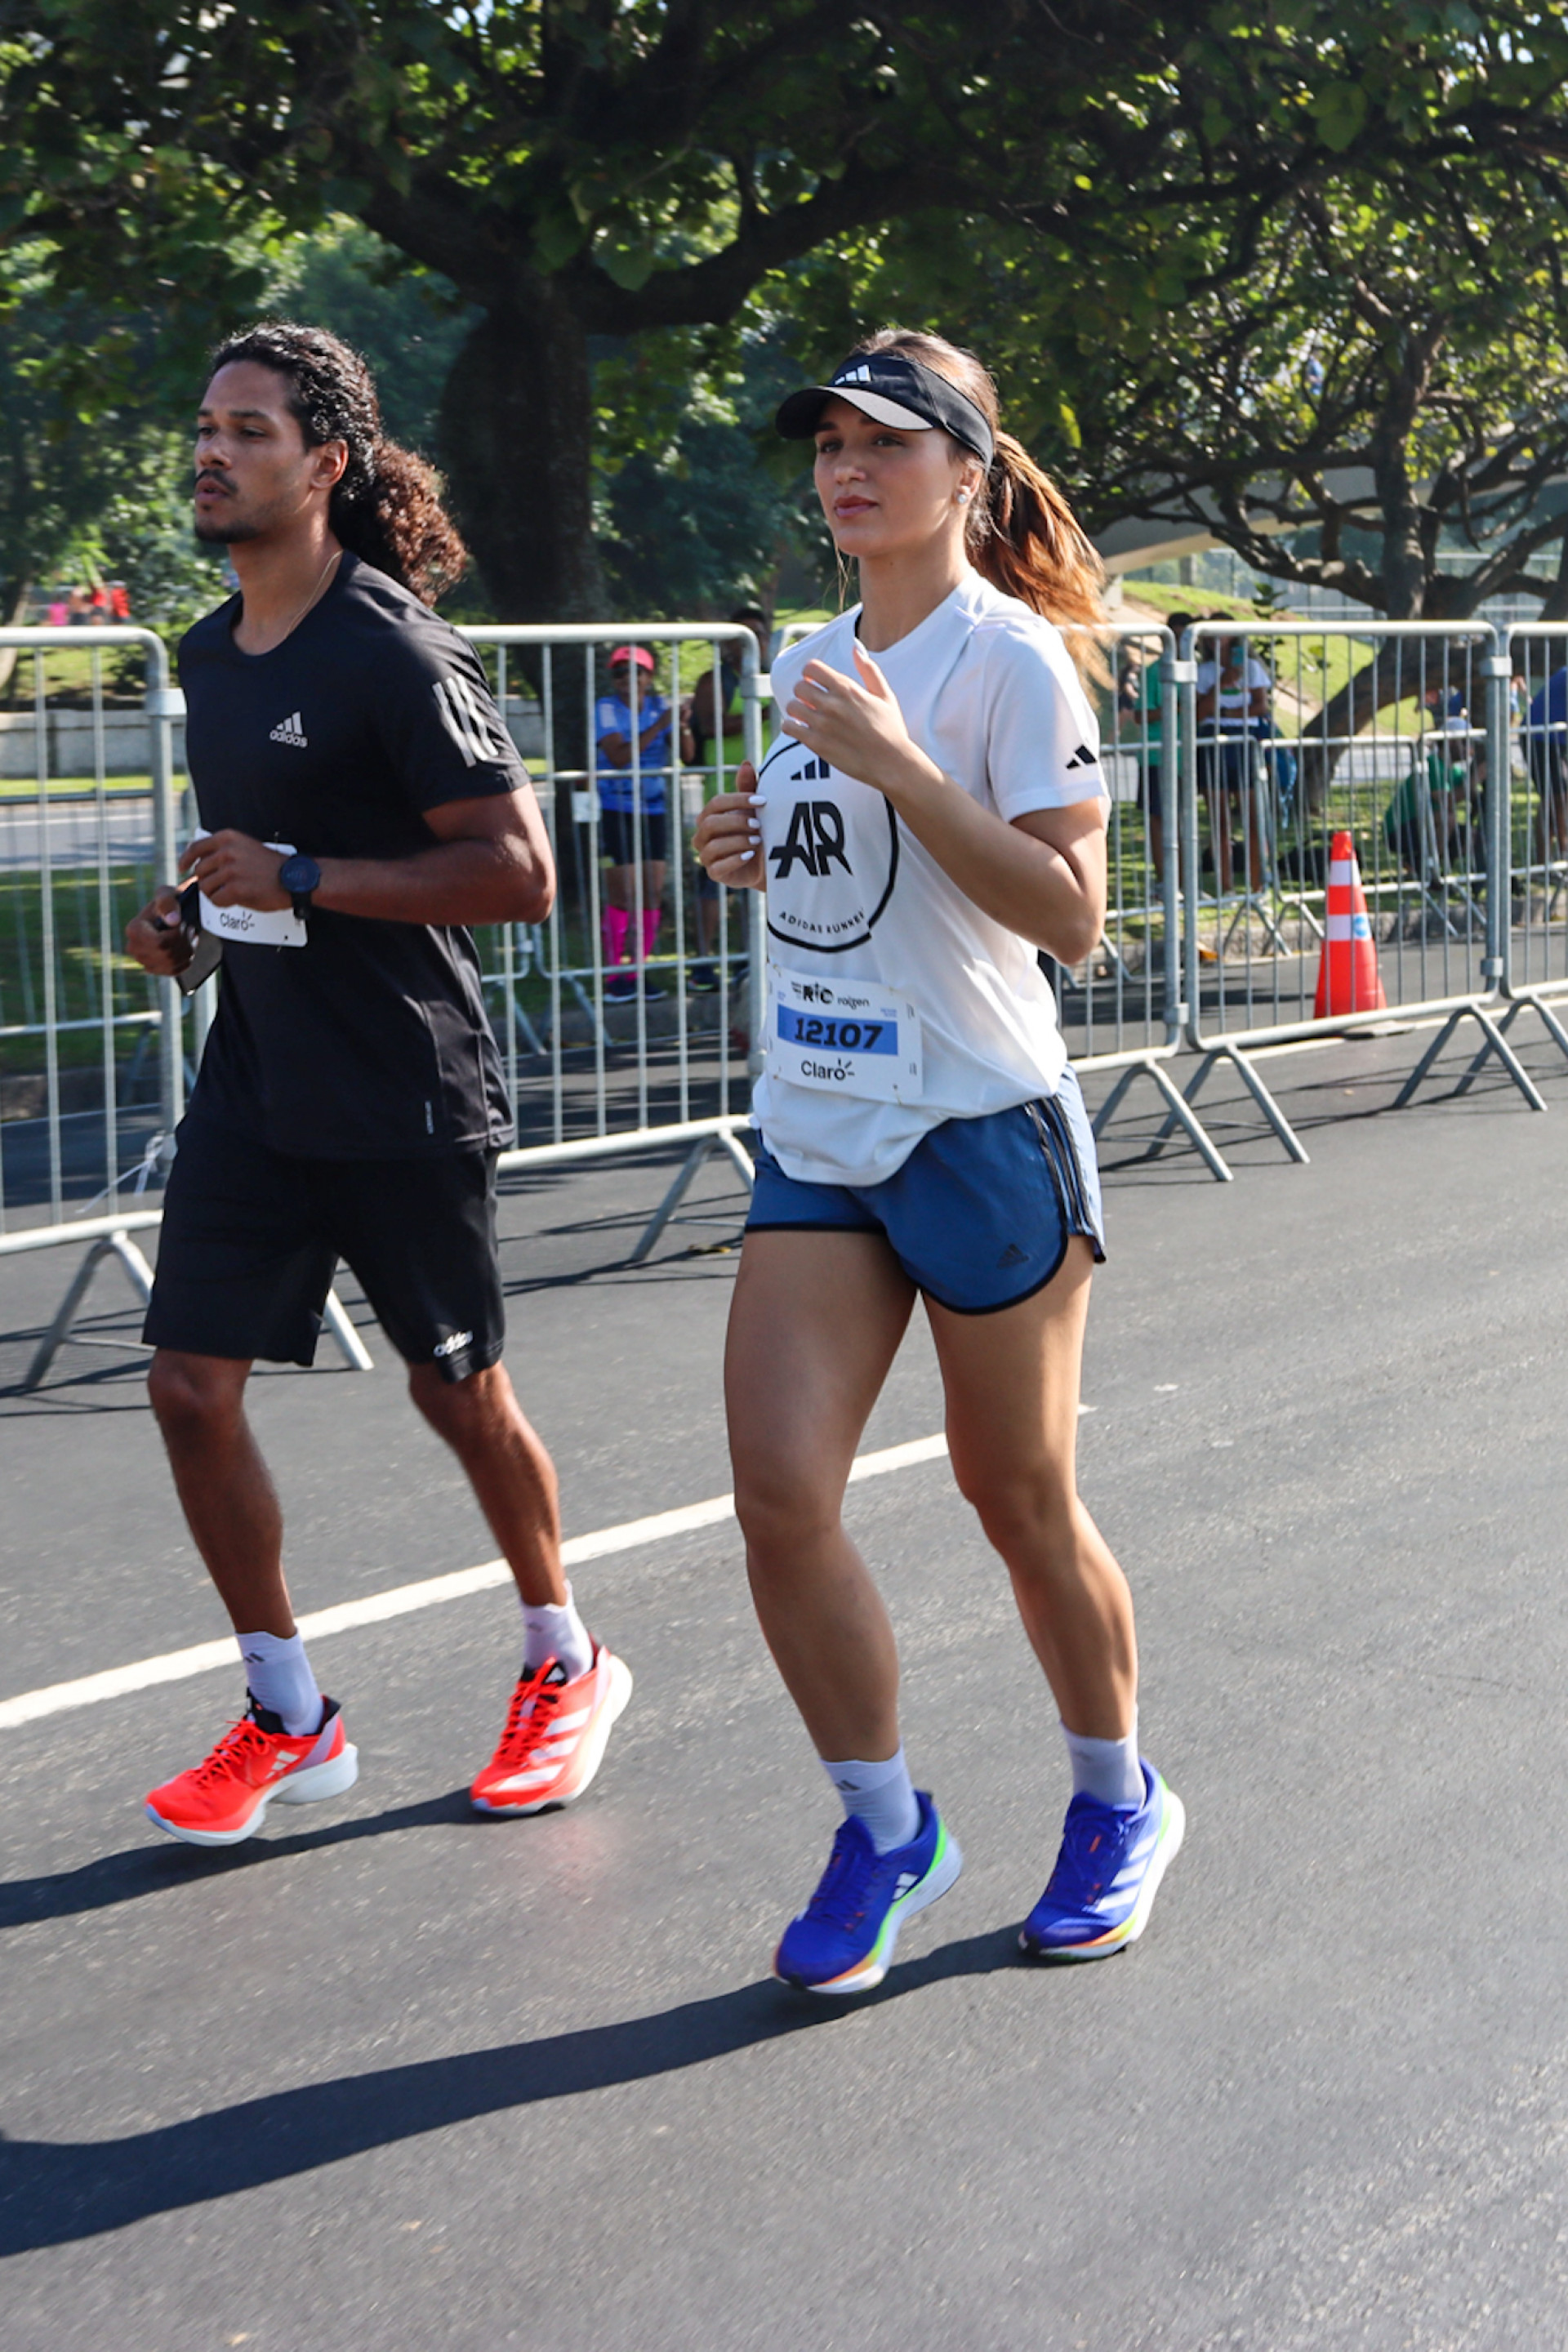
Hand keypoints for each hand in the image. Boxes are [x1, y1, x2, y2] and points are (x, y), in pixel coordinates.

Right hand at [125, 887, 193, 976]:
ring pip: (173, 963)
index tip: (180, 922)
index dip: (177, 935)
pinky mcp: (154, 969)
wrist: (171, 914)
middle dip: (184, 941)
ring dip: (187, 949)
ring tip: (187, 935)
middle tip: (188, 928)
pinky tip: (184, 946)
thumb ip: (168, 903)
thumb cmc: (168, 903)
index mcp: (133, 930)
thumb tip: (173, 921)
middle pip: (168, 955)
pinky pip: (176, 970)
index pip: (161, 944)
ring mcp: (143, 961)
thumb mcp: (168, 895)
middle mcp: (134, 948)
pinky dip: (185, 959)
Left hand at [179, 829, 289, 910]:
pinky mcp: (236, 889)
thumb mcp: (245, 847)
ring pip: (206, 888)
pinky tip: (235, 900)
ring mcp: (231, 870)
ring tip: (231, 893)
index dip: (186, 859)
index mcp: (227, 838)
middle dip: (207, 881)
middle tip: (220, 887)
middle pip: (199, 871)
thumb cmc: (271, 866)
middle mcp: (227, 851)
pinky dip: (223, 903)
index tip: (182, 868)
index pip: (196, 847)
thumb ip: (223, 851)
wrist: (293, 878)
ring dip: (215, 894)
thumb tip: (199, 864)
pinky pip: (216, 900)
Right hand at [694, 764, 764, 889]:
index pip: (716, 803)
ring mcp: (706, 856)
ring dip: (738, 841)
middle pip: (710, 824)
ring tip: (758, 841)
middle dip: (736, 822)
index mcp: (709, 816)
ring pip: (713, 845)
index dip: (737, 799)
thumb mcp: (754, 809)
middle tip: (759, 825)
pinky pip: (718, 867)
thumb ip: (748, 788)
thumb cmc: (756, 831)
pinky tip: (750, 855)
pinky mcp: (714, 874)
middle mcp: (702, 835)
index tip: (762, 800)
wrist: (765, 864)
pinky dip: (735, 859)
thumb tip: (746, 763)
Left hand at [781, 640, 920, 797]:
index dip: (810, 673)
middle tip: (810, 701)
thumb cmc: (890, 730)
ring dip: (796, 709)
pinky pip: (789, 728)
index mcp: (847, 689)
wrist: (890, 763)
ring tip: (805, 715)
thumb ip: (869, 670)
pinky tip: (800, 729)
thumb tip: (856, 648)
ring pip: (792, 706)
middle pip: (799, 686)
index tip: (814, 681)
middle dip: (803, 692)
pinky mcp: (816, 744)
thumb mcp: (885, 695)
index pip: (812, 668)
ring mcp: (822, 724)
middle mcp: (832, 704)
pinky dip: (790, 727)